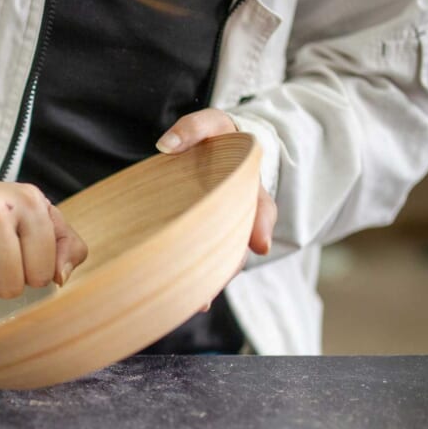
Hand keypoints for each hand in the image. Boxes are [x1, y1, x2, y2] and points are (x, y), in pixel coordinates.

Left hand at [156, 108, 278, 310]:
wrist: (221, 153)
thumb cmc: (214, 140)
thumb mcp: (209, 125)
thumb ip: (192, 129)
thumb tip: (165, 146)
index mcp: (248, 185)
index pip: (261, 206)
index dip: (262, 224)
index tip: (261, 245)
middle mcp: (243, 212)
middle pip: (242, 242)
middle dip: (231, 265)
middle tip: (215, 285)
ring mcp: (228, 228)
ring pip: (227, 258)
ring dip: (215, 280)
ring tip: (198, 302)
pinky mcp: (211, 239)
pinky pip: (211, 262)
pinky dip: (201, 281)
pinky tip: (192, 302)